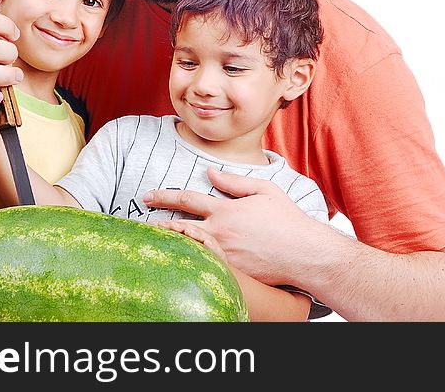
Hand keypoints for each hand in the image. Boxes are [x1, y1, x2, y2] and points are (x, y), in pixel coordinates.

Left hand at [144, 167, 323, 285]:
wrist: (303, 252)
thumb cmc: (287, 219)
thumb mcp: (263, 190)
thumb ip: (234, 181)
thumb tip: (210, 172)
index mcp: (226, 210)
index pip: (187, 199)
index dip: (165, 195)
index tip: (148, 195)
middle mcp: (220, 232)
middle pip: (179, 226)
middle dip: (158, 222)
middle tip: (142, 222)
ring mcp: (223, 255)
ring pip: (189, 248)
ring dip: (171, 243)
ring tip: (155, 241)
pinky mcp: (230, 272)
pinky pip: (205, 265)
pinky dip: (191, 260)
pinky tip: (180, 259)